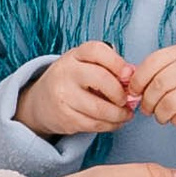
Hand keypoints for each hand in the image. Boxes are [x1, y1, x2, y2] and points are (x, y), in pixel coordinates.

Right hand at [16, 41, 133, 138]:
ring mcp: (63, 96)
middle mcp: (66, 72)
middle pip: (102, 79)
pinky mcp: (65, 118)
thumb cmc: (72, 81)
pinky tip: (115, 122)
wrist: (40, 102)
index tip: (129, 74)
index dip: (117, 62)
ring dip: (120, 114)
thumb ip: (108, 67)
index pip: (97, 51)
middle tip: (128, 99)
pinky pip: (94, 124)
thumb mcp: (85, 65)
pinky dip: (111, 125)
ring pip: (100, 108)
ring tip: (126, 114)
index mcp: (74, 55)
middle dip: (121, 93)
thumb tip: (134, 75)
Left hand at [131, 39, 175, 131]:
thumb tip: (134, 85)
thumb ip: (164, 65)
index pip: (152, 63)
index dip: (138, 80)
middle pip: (158, 85)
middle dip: (147, 101)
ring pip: (168, 104)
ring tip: (160, 115)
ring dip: (158, 114)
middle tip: (147, 108)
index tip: (134, 91)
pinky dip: (174, 120)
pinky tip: (175, 118)